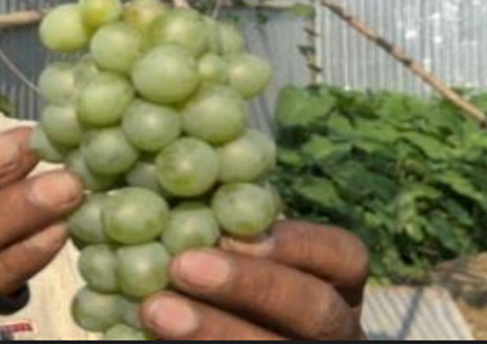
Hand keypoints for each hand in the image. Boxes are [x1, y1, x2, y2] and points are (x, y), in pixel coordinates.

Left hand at [140, 221, 369, 339]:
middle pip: (315, 311)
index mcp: (334, 284)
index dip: (297, 242)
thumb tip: (162, 159)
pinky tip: (143, 337)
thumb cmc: (223, 282)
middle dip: (253, 287)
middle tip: (184, 264)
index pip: (343, 256)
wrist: (221, 331)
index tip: (234, 227)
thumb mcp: (236, 252)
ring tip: (154, 309)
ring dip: (214, 331)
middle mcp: (330, 329)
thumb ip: (220, 222)